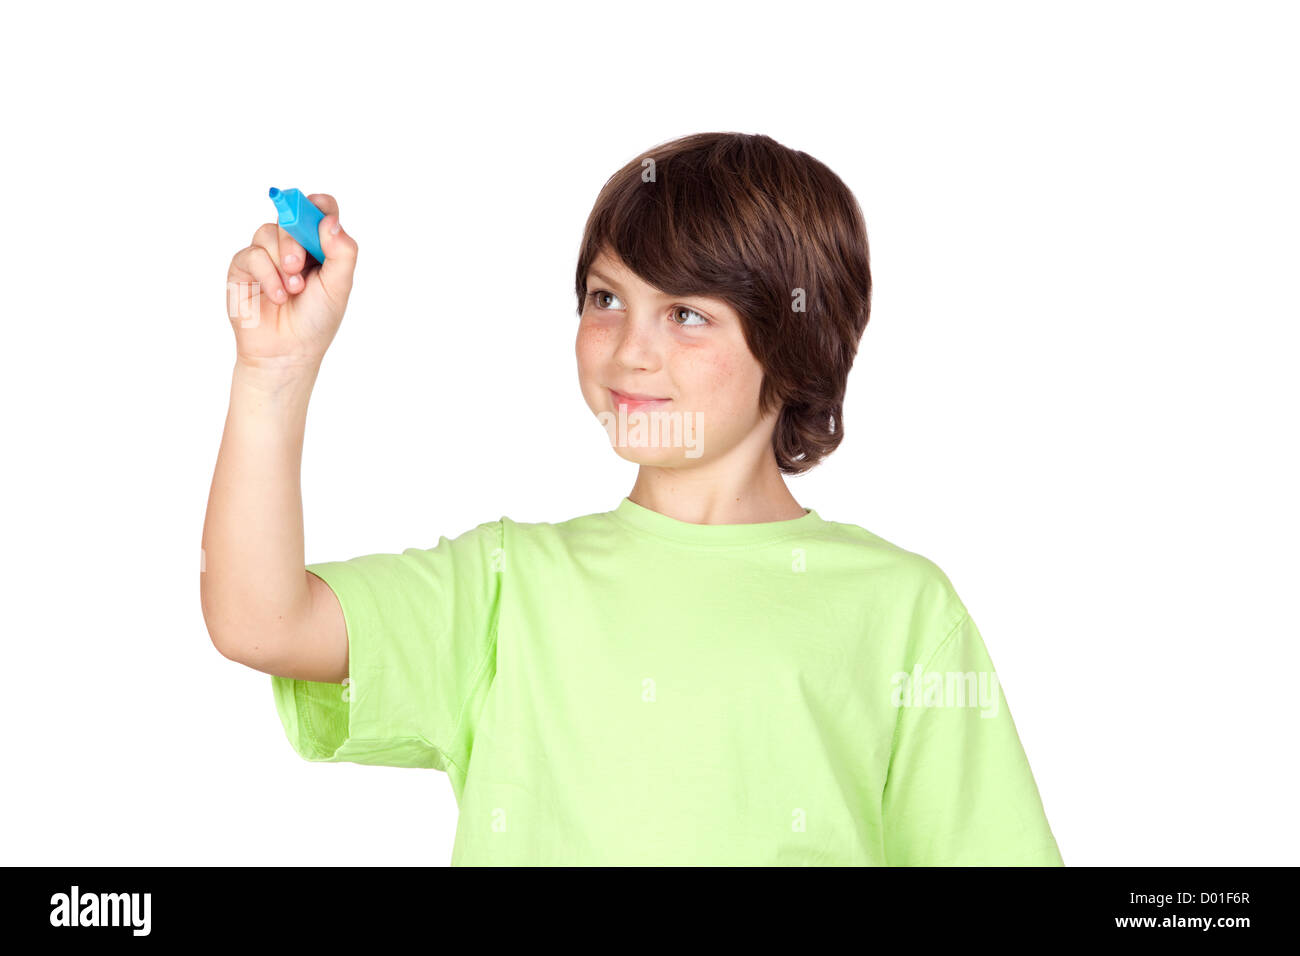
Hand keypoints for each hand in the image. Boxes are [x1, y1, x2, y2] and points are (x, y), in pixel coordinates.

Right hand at [225, 193, 357, 371]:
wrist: (288, 351)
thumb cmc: (316, 320)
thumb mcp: (339, 286)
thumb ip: (341, 252)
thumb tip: (330, 221)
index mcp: (319, 247)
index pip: (319, 210)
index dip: (319, 206)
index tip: (320, 215)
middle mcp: (292, 246)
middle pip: (291, 216)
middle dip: (296, 239)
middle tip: (299, 266)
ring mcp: (266, 255)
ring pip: (268, 232)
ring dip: (281, 260)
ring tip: (292, 289)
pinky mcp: (243, 267)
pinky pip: (252, 254)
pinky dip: (267, 275)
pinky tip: (278, 296)